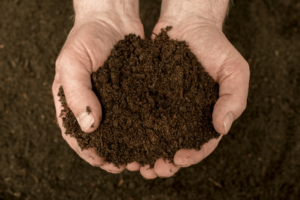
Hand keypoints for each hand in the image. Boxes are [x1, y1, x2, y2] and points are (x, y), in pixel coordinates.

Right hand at [52, 0, 143, 172]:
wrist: (111, 19)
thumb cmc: (86, 38)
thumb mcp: (72, 63)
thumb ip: (76, 94)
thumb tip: (89, 127)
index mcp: (73, 102)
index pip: (76, 135)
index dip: (89, 152)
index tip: (104, 163)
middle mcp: (94, 104)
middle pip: (101, 138)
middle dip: (113, 155)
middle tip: (127, 166)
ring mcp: (114, 100)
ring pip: (121, 130)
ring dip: (130, 146)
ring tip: (142, 158)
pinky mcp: (132, 93)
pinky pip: (137, 114)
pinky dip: (143, 128)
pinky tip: (153, 136)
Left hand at [140, 0, 249, 178]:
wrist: (189, 24)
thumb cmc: (215, 46)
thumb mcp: (235, 70)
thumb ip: (234, 99)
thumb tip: (223, 127)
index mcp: (207, 115)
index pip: (202, 144)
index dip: (191, 155)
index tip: (178, 159)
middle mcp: (185, 115)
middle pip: (176, 146)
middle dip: (165, 162)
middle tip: (152, 170)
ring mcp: (166, 107)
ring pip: (156, 137)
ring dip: (146, 153)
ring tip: (136, 163)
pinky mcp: (148, 96)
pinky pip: (141, 116)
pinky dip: (134, 130)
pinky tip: (125, 139)